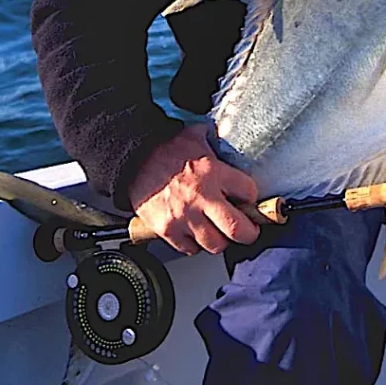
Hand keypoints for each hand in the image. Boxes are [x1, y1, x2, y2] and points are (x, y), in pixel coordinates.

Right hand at [128, 123, 259, 255]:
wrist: (133, 160)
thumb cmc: (164, 149)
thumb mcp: (196, 136)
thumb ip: (216, 140)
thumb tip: (229, 135)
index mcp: (213, 172)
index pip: (248, 192)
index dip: (252, 198)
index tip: (251, 201)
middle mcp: (201, 197)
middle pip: (237, 229)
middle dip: (249, 233)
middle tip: (249, 231)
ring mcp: (184, 217)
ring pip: (215, 245)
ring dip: (220, 240)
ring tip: (219, 232)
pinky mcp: (167, 230)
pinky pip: (190, 249)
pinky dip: (195, 245)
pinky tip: (195, 232)